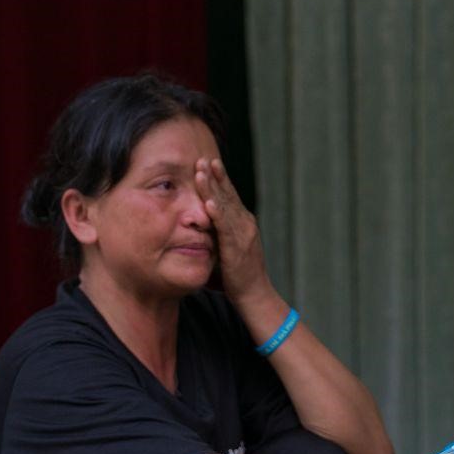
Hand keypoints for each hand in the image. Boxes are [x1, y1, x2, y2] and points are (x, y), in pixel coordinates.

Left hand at [194, 157, 269, 300]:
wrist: (254, 295)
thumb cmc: (237, 276)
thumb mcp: (225, 249)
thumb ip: (215, 236)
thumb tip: (199, 228)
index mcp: (242, 223)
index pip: (229, 196)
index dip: (219, 179)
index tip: (207, 162)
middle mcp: (245, 224)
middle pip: (228, 195)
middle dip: (214, 176)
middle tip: (202, 158)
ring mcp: (243, 234)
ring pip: (225, 206)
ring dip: (212, 189)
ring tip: (201, 172)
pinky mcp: (237, 248)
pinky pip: (225, 229)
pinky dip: (217, 215)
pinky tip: (208, 204)